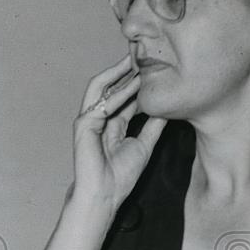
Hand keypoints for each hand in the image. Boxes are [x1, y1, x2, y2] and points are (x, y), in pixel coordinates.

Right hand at [70, 55, 166, 217]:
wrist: (104, 196)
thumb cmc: (120, 176)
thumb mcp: (144, 145)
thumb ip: (154, 126)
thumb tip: (167, 110)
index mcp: (112, 122)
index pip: (123, 94)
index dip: (136, 81)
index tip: (152, 68)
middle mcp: (98, 117)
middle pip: (110, 86)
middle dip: (124, 70)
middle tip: (141, 53)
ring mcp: (88, 120)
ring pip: (100, 89)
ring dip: (116, 75)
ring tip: (133, 61)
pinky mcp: (83, 126)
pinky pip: (99, 104)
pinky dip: (114, 96)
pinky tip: (129, 88)